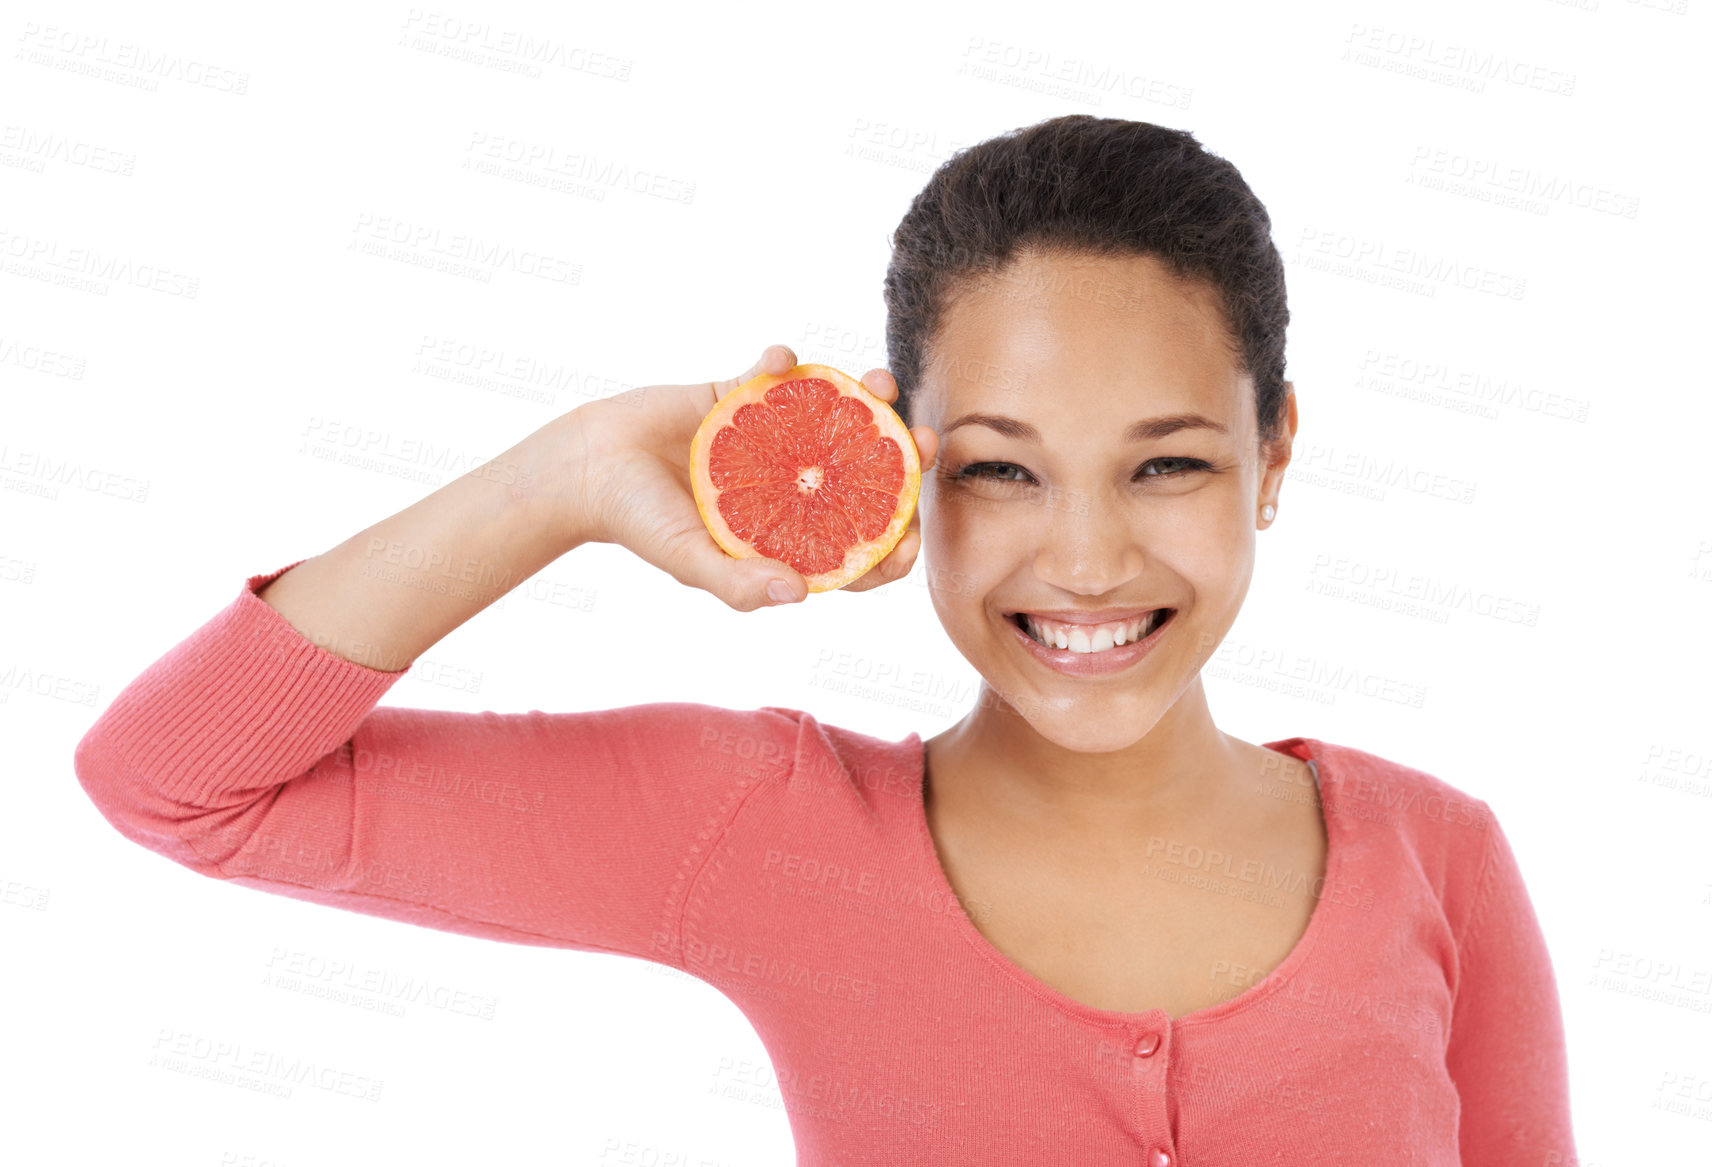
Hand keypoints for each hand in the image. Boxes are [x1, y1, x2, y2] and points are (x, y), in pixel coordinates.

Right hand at [571, 344, 938, 611]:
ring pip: (830, 418)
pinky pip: (773, 376)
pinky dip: (782, 362)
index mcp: (785, 533)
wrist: (586, 466)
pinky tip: (781, 356)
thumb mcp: (688, 562)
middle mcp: (786, 486)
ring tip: (880, 381)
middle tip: (924, 441)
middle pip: (860, 475)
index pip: (854, 546)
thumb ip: (738, 583)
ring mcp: (768, 440)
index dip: (890, 545)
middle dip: (900, 460)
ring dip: (862, 397)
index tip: (913, 533)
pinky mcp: (740, 398)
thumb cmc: (638, 524)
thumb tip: (798, 594)